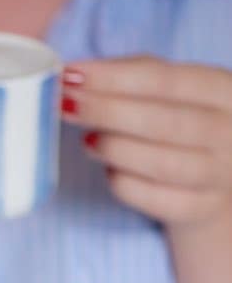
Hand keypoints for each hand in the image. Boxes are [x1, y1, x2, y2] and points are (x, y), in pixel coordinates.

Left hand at [60, 56, 231, 226]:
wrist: (219, 175)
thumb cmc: (183, 120)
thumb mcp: (171, 88)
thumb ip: (131, 75)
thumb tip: (75, 74)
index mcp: (223, 90)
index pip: (164, 80)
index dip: (112, 78)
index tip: (70, 77)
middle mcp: (229, 132)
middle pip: (163, 123)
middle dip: (106, 112)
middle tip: (67, 106)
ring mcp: (219, 174)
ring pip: (160, 164)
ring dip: (114, 150)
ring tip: (89, 141)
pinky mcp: (201, 208)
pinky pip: (154, 199)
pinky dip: (123, 183)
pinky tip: (111, 170)